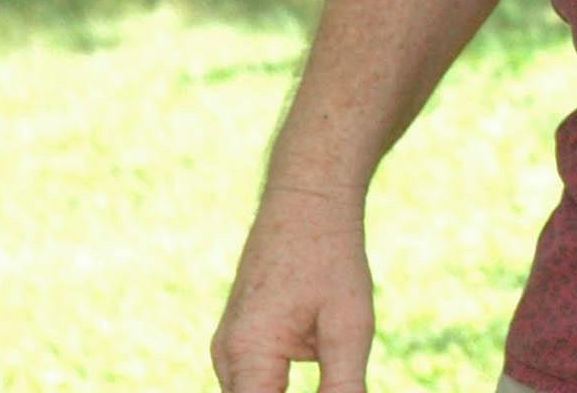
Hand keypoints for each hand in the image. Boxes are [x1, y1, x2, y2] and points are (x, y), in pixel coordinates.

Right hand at [213, 185, 374, 392]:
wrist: (307, 203)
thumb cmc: (330, 259)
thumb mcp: (349, 327)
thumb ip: (344, 388)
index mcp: (248, 355)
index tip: (329, 392)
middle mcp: (227, 358)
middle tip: (334, 383)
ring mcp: (229, 351)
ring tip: (329, 373)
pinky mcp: (241, 345)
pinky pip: (254, 386)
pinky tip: (321, 382)